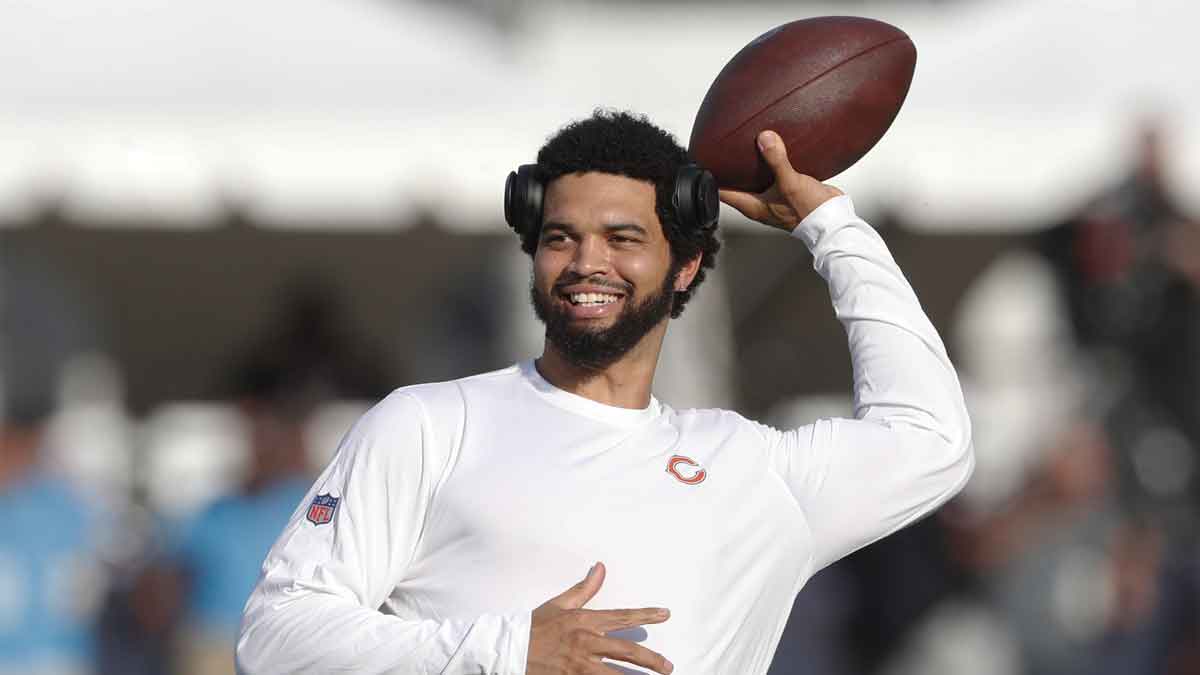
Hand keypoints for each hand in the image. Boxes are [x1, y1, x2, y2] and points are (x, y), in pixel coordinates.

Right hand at [527, 563, 672, 673]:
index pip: (623, 616)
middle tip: (667, 668)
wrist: (509, 649)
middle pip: (628, 652)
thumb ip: (584, 589)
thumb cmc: (535, 626)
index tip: (665, 614)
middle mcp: (587, 643)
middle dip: (651, 660)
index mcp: (585, 621)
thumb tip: (601, 568)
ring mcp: (580, 665)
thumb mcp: (560, 605)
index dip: (646, 615)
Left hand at [719, 130, 843, 231]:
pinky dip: (771, 164)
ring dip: (752, 165)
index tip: (706, 161)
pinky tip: (775, 150)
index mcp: (752, 205)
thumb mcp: (790, 182)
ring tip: (748, 144)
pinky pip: (773, 175)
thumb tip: (765, 138)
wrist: (832, 219)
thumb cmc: (809, 211)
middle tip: (725, 147)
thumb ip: (776, 160)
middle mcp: (759, 203)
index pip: (722, 191)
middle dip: (731, 167)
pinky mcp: (787, 192)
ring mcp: (773, 198)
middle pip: (737, 183)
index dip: (712, 177)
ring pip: (756, 179)